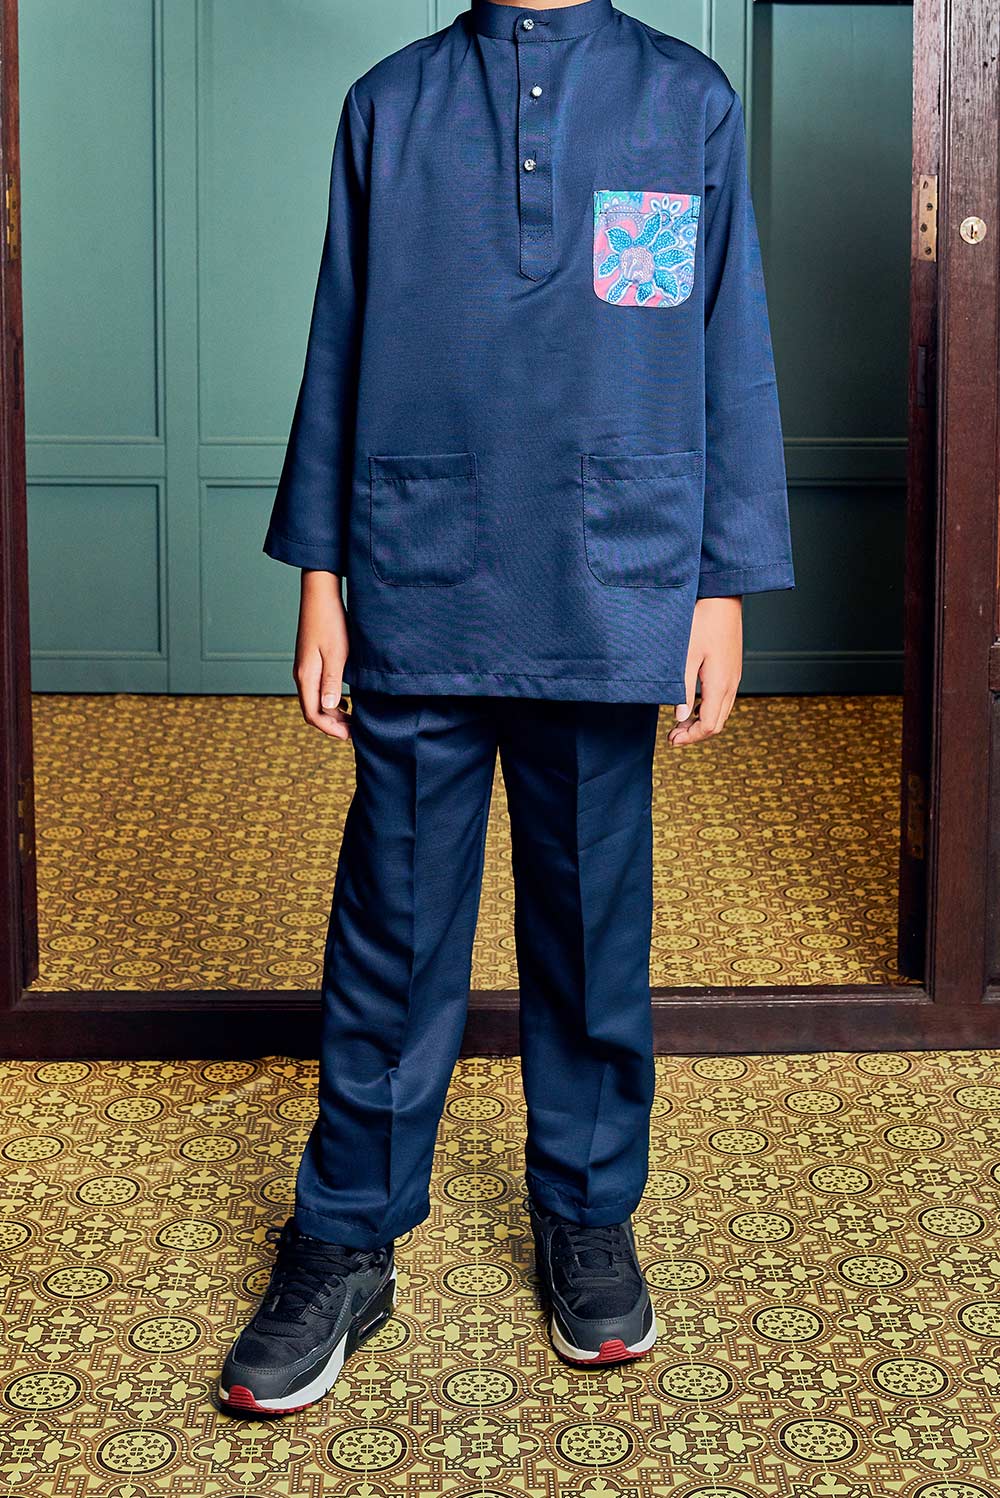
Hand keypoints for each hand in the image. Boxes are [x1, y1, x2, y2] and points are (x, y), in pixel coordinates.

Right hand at [292, 569, 351, 740]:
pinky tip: (348, 701)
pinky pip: (318, 689)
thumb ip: (332, 682)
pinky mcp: (311, 662)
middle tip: (356, 731)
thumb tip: (328, 708)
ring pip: (316, 701)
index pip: (313, 714)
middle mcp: (302, 675)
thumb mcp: (337, 653)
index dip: (330, 729)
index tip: (350, 736)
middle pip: (313, 711)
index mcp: (306, 676)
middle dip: (333, 725)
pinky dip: (331, 700)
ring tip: (354, 719)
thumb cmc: (331, 621)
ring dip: (333, 713)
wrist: (320, 595)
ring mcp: (305, 668)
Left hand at [668, 595, 742, 745]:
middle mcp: (731, 684)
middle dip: (695, 734)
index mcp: (720, 684)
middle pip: (717, 723)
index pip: (709, 725)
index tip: (672, 741)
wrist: (722, 598)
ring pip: (721, 712)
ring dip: (701, 722)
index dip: (691, 738)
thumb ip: (682, 688)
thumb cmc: (702, 621)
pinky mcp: (732, 669)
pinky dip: (707, 709)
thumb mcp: (686, 656)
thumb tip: (679, 717)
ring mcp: (734, 677)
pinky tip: (690, 706)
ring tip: (678, 725)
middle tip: (672, 737)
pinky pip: (723, 699)